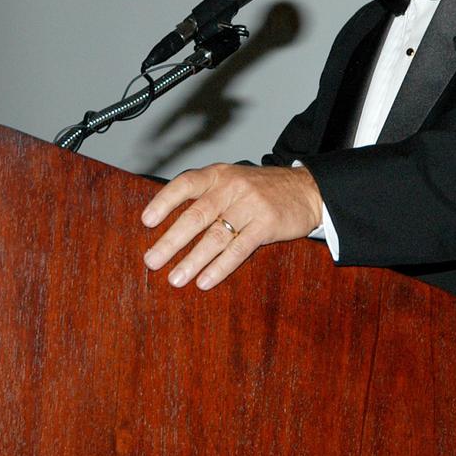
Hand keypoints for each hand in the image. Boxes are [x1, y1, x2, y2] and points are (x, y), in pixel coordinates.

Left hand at [141, 163, 322, 289]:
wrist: (308, 189)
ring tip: (175, 279)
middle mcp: (232, 187)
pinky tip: (205, 280)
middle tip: (152, 260)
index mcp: (219, 175)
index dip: (164, 202)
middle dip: (171, 240)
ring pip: (215, 236)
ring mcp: (250, 205)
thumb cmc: (263, 189)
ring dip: (192, 260)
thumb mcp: (234, 181)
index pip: (185, 184)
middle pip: (196, 215)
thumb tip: (170, 223)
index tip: (146, 221)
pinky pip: (238, 249)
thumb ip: (207, 195)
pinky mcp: (267, 224)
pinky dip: (220, 267)